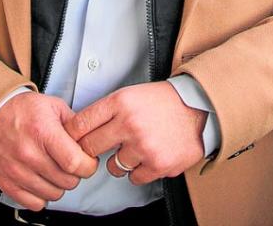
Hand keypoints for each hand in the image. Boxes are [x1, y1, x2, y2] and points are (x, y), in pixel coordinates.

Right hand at [0, 92, 98, 209]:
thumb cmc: (20, 110)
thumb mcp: (52, 106)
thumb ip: (75, 124)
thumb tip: (91, 140)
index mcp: (43, 132)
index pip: (75, 163)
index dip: (88, 165)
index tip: (88, 161)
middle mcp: (29, 154)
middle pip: (67, 181)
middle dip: (75, 174)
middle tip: (70, 162)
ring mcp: (17, 172)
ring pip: (54, 194)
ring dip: (59, 185)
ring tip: (54, 169)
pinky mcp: (7, 183)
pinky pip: (35, 203)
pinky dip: (42, 195)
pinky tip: (41, 180)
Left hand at [64, 82, 207, 185]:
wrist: (200, 109)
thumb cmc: (162, 102)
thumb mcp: (131, 94)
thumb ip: (106, 111)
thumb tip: (77, 131)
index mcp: (120, 102)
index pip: (80, 124)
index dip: (73, 135)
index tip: (74, 140)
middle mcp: (129, 124)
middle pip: (90, 148)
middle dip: (91, 151)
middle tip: (101, 149)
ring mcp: (144, 146)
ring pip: (113, 167)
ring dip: (121, 162)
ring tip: (135, 149)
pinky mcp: (158, 164)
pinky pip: (134, 178)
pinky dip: (140, 171)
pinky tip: (149, 156)